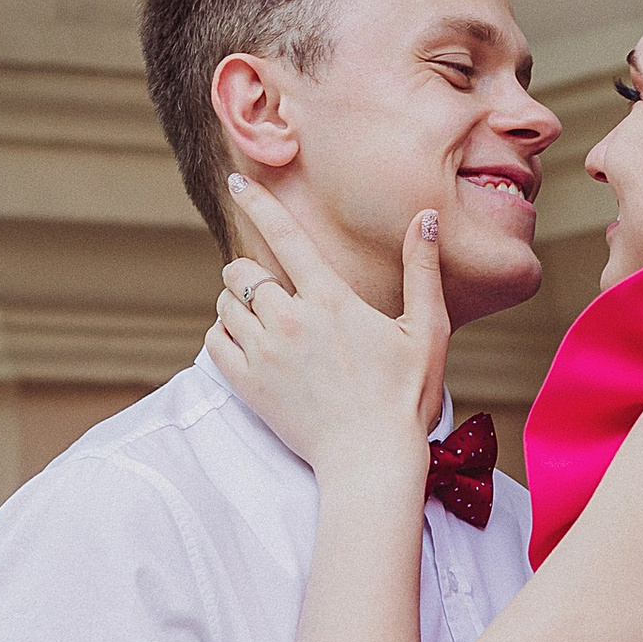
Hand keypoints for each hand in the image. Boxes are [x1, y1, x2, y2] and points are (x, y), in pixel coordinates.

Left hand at [206, 178, 450, 481]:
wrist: (371, 459)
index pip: (286, 236)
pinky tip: (247, 343)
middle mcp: (291, 321)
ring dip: (237, 304)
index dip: (259, 202)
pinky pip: (214, 341)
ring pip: (225, 305)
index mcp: (332, 300)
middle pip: (242, 271)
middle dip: (249, 272)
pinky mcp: (249, 385)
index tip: (238, 181)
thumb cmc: (406, 397)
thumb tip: (425, 217)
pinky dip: (223, 335)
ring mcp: (266, 354)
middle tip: (270, 289)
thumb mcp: (428, 330)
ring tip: (263, 320)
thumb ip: (422, 269)